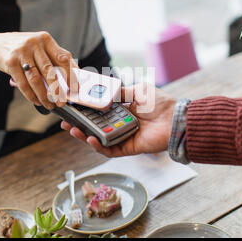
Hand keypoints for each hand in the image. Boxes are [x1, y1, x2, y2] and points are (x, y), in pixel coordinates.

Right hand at [0, 31, 78, 108]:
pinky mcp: (10, 62)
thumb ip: (55, 58)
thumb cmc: (24, 48)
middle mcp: (34, 44)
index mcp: (46, 39)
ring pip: (36, 79)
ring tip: (49, 104)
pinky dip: (31, 95)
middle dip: (57, 90)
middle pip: (50, 71)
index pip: (63, 58)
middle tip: (62, 102)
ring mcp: (21, 52)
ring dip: (44, 96)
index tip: (74, 89)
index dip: (71, 75)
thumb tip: (73, 77)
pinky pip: (23, 83)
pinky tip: (36, 100)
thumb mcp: (40, 47)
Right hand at [61, 83, 176, 157]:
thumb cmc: (160, 104)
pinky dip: (99, 146)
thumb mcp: (138, 91)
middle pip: (95, 127)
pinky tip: (90, 139)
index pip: (99, 113)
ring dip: (85, 136)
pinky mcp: (128, 148)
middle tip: (66, 122)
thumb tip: (105, 90)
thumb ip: (121, 92)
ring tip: (73, 130)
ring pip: (99, 140)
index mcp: (123, 111)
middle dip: (79, 125)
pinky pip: (109, 150)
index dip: (86, 111)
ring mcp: (123, 137)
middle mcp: (120, 125)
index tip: (72, 108)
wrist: (175, 119)